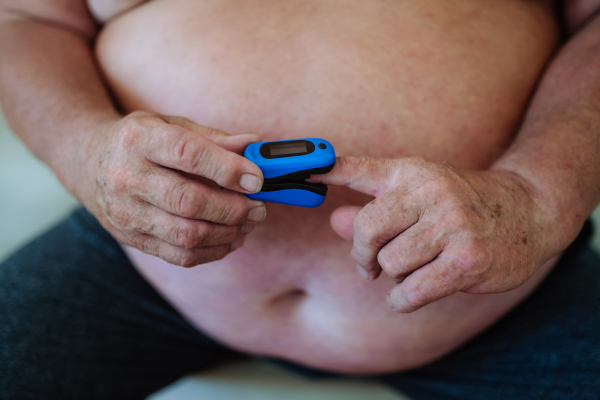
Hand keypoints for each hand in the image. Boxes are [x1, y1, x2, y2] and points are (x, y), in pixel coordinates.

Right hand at [81, 111, 265, 266]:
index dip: (227, 169)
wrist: (88, 162)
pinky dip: (213, 251)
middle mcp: (126, 177)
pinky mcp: (132, 238)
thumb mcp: (171, 124)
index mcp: (138, 139)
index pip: (187, 154)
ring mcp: (126, 213)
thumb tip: (254, 145)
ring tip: (249, 222)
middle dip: (233, 208)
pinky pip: (179, 255)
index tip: (257, 179)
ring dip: (227, 233)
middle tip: (259, 206)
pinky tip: (231, 239)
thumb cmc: (140, 140)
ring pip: (186, 234)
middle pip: (188, 201)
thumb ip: (212, 138)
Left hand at [311, 156, 546, 312]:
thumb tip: (334, 220)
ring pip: (391, 264)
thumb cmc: (463, 203)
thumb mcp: (419, 195)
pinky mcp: (467, 262)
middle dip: (362, 254)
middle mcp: (431, 193)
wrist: (528, 211)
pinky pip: (412, 291)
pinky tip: (412, 292)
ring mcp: (452, 227)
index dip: (327, 170)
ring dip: (394, 276)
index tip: (303, 171)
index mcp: (413, 172)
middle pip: (368, 229)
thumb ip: (373, 207)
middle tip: (369, 265)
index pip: (360, 169)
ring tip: (413, 269)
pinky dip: (403, 299)